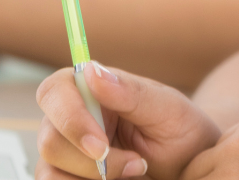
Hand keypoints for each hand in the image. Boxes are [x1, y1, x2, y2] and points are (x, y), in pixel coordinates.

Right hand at [36, 63, 219, 179]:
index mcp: (91, 88)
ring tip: (133, 172)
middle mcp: (71, 118)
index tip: (99, 146)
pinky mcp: (68, 176)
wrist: (188, 164)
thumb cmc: (179, 129)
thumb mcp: (166, 108)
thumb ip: (129, 92)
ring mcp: (66, 151)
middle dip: (90, 161)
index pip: (54, 91)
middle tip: (136, 165)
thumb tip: (90, 70)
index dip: (70, 119)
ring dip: (91, 179)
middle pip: (50, 140)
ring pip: (49, 171)